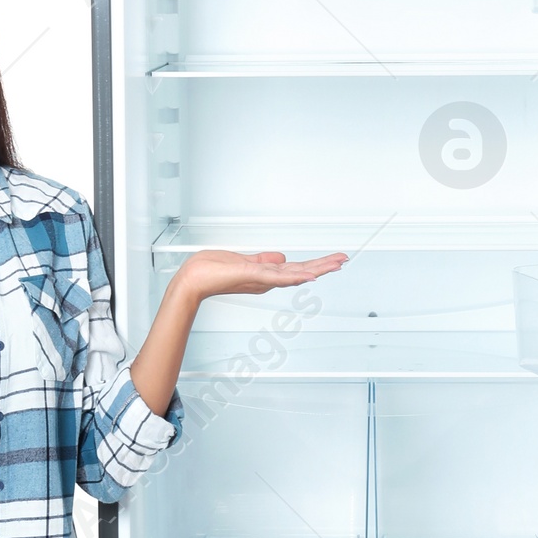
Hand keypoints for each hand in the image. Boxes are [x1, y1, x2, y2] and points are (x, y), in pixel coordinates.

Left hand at [173, 249, 347, 304]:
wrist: (193, 280)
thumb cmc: (211, 271)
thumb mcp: (243, 261)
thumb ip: (263, 261)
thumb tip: (281, 258)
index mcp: (265, 275)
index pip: (296, 269)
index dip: (315, 265)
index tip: (333, 260)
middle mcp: (266, 280)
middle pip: (301, 272)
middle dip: (323, 266)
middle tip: (344, 260)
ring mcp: (261, 279)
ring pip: (294, 274)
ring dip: (317, 269)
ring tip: (335, 265)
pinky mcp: (252, 275)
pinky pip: (277, 276)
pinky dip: (295, 276)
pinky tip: (309, 276)